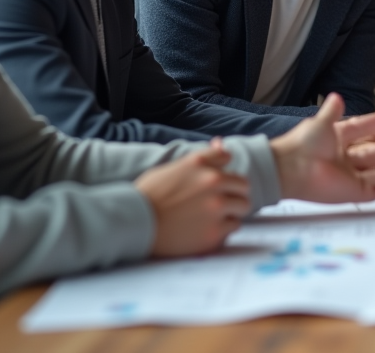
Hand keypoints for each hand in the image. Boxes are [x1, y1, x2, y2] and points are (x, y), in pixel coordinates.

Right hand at [136, 139, 249, 256]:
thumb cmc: (147, 196)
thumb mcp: (172, 168)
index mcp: (199, 164)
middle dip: (234, 192)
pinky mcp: (214, 232)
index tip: (216, 183)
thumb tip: (221, 142)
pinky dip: (224, 229)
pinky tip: (206, 229)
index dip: (223, 173)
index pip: (228, 160)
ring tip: (213, 217)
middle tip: (220, 203)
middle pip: (243, 185)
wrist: (132, 225)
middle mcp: (212, 182)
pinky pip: (233, 226)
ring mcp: (216, 208)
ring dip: (232, 211)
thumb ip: (201, 158)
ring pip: (243, 206)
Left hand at [271, 93, 374, 203]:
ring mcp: (348, 177)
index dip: (374, 126)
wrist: (291, 169)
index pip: (360, 132)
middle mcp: (344, 159)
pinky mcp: (350, 192)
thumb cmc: (303, 144)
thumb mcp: (321, 123)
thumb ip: (332, 110)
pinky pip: (371, 193)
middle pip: (372, 155)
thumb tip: (336, 96)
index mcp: (336, 141)